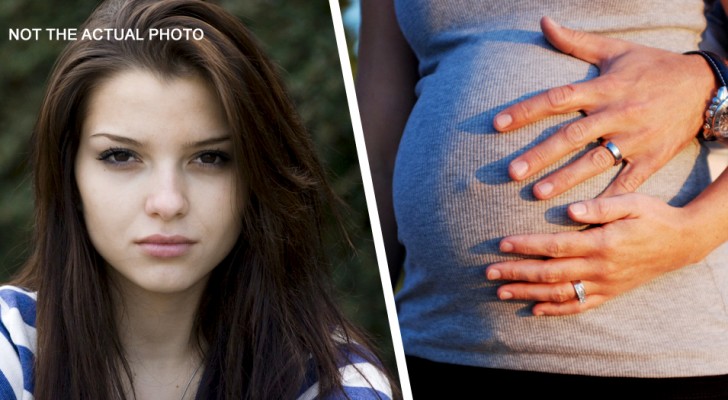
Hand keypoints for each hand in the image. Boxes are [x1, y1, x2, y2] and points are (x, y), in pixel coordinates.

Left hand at [484, 194, 708, 315]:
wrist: (682, 243)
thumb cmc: (653, 216)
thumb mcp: (632, 202)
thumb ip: (600, 206)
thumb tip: (570, 211)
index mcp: (601, 243)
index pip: (554, 246)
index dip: (526, 246)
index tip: (501, 244)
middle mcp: (599, 268)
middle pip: (549, 273)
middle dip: (517, 273)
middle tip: (489, 272)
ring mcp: (604, 284)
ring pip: (559, 293)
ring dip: (527, 293)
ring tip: (501, 292)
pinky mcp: (609, 293)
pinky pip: (578, 306)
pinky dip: (555, 310)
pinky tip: (533, 309)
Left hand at [493, 16, 714, 199]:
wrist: (705, 86)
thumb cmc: (653, 66)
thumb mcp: (616, 50)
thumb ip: (576, 41)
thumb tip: (544, 22)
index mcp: (605, 88)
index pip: (558, 99)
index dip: (527, 110)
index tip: (497, 124)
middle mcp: (617, 114)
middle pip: (572, 136)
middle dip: (540, 154)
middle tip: (511, 171)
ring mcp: (635, 139)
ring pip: (595, 162)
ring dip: (565, 179)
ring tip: (536, 194)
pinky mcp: (651, 159)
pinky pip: (626, 183)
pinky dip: (606, 199)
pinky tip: (582, 215)